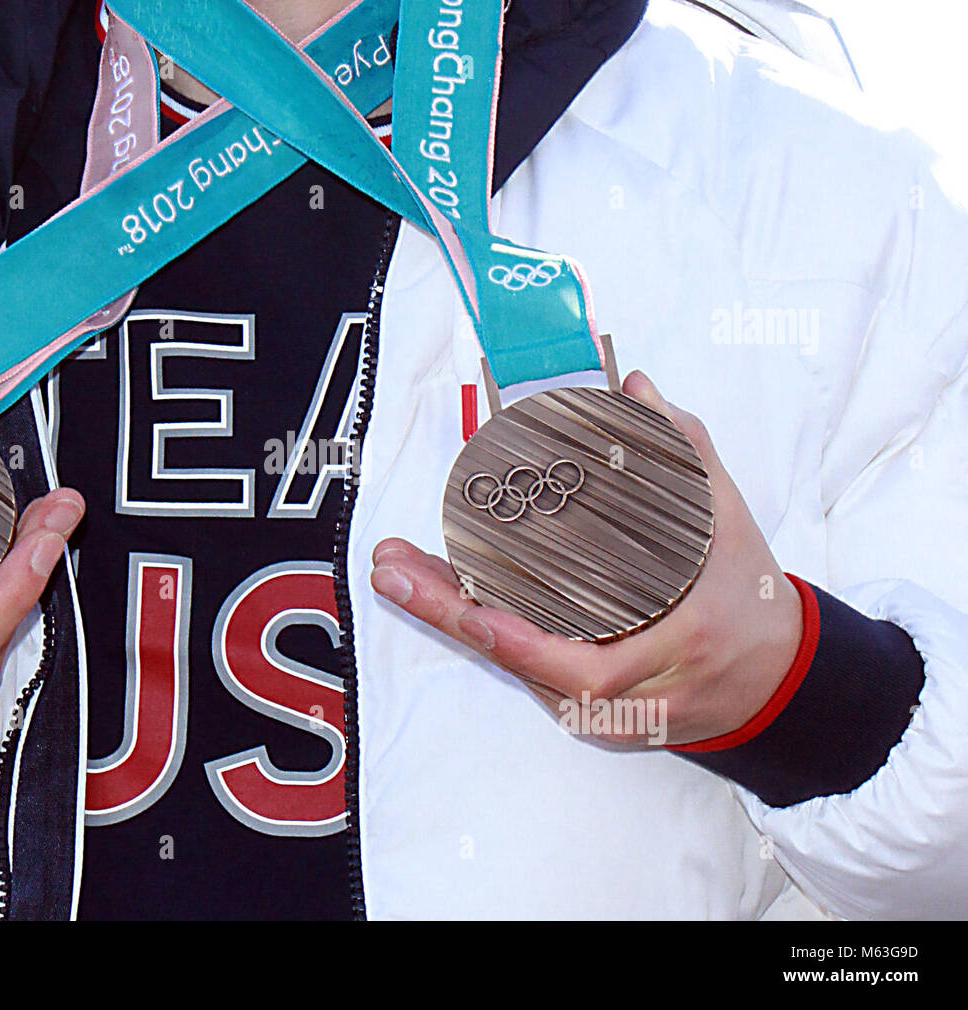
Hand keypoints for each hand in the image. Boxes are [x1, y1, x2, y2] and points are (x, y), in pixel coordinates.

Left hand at [369, 371, 802, 746]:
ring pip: (513, 673)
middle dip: (451, 618)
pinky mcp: (587, 714)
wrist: (773, 681)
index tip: (471, 608)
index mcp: (677, 646)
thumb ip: (682, 453)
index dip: (522, 641)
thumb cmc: (748, 601)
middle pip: (525, 667)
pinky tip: (435, 596)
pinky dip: (480, 634)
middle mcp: (632, 694)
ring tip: (398, 574)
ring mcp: (606, 712)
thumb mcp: (727, 523)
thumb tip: (637, 388)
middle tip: (394, 572)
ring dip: (451, 621)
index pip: (588, 663)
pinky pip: (523, 674)